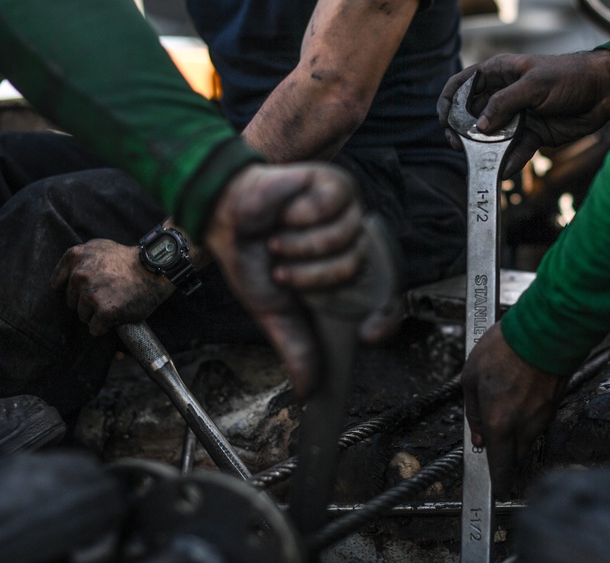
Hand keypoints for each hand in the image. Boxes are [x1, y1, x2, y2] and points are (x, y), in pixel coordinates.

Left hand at [50, 239, 174, 335]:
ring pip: (82, 315)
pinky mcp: (104, 311)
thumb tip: (67, 273)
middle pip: (71, 301)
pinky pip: (95, 329)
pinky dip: (104, 327)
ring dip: (95, 315)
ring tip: (114, 303)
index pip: (57, 283)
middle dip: (86, 302)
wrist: (154, 270)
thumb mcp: (100, 246)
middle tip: (107, 295)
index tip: (84, 291)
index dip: (72, 290)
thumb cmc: (129, 260)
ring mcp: (91, 294)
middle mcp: (79, 275)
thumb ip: (81, 257)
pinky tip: (116, 316)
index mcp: (75, 257)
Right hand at [204, 163, 393, 397]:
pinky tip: (289, 214)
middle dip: (312, 277)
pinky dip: (303, 216)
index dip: (384, 319)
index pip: (383, 301)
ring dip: (302, 245)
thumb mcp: (273, 312)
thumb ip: (295, 347)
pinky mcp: (337, 187)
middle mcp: (350, 248)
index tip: (369, 334)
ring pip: (346, 239)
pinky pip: (335, 206)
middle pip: (359, 271)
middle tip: (284, 271)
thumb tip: (308, 390)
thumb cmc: (250, 258)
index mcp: (341, 279)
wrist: (225, 217)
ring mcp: (347, 216)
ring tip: (280, 241)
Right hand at [438, 51, 609, 178]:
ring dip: (483, 150)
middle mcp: (503, 96)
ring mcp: (515, 117)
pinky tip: (503, 170)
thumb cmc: (571, 76)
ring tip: (479, 160)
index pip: (462, 85)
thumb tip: (480, 126)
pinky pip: (513, 152)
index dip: (448, 101)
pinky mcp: (530, 135)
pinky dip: (508, 162)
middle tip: (460, 144)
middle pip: (470, 116)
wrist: (604, 92)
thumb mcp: (534, 84)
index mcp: (499, 74)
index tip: (444, 119)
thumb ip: (504, 103)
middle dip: (462, 132)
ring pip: (489, 138)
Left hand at [462, 323, 566, 495]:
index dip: (498, 482)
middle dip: (504, 455)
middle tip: (492, 441)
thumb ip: (472, 412)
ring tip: (503, 407)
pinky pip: (537, 421)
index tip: (496, 488)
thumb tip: (476, 434)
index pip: (501, 466)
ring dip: (515, 434)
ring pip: (527, 438)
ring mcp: (542, 417)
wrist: (544, 331)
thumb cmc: (504, 350)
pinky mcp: (554, 405)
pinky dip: (527, 418)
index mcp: (498, 424)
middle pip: (515, 456)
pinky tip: (518, 396)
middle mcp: (523, 427)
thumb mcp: (470, 378)